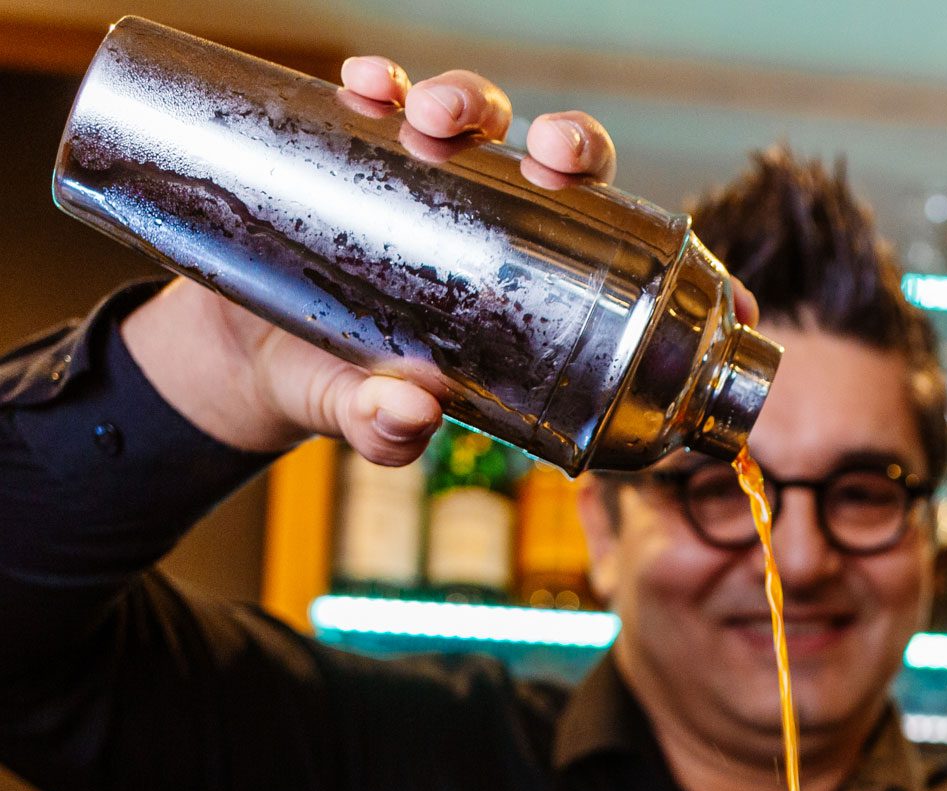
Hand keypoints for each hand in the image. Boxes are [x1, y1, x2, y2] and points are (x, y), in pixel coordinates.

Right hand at [121, 60, 617, 455]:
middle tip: (462, 131)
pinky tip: (361, 80)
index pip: (566, 204)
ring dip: (446, 96)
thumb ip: (383, 430)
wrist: (243, 359)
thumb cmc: (329, 389)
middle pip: (510, 140)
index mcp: (505, 275)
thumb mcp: (355, 414)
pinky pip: (371, 102)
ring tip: (414, 112)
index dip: (577, 164)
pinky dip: (373, 81)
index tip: (559, 163)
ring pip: (448, 112)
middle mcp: (469, 214)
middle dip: (502, 120)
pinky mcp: (347, 153)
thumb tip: (413, 415)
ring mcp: (410, 176)